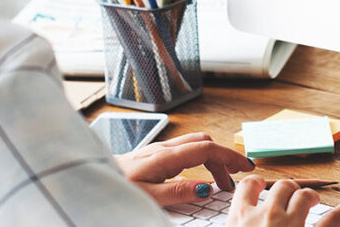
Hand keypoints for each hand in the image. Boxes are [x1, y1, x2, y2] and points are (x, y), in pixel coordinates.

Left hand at [114, 132, 254, 205]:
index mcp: (166, 157)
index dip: (229, 156)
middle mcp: (164, 148)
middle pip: (204, 143)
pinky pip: (185, 149)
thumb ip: (178, 191)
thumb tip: (206, 188)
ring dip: (213, 157)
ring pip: (195, 144)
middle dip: (224, 157)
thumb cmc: (117, 186)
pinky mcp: (154, 154)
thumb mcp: (148, 196)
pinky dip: (200, 158)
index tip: (245, 167)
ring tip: (220, 181)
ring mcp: (159, 149)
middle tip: (235, 178)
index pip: (207, 149)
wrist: (94, 177)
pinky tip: (198, 175)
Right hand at [225, 176, 339, 226]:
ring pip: (304, 195)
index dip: (256, 183)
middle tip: (291, 195)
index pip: (247, 187)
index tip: (260, 184)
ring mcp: (291, 225)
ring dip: (310, 195)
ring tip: (313, 200)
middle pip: (281, 187)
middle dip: (288, 189)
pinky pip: (331, 221)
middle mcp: (267, 216)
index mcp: (240, 220)